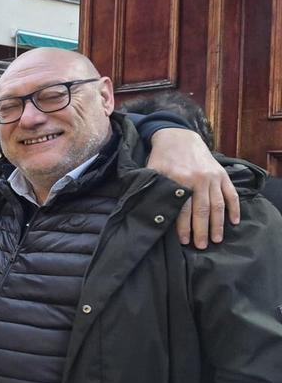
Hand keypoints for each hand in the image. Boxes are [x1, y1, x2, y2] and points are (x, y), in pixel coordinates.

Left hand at [145, 128, 240, 248]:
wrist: (178, 136)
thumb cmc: (162, 157)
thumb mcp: (152, 170)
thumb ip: (152, 189)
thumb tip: (149, 211)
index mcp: (179, 179)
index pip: (183, 209)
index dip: (183, 227)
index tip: (184, 241)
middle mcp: (198, 179)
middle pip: (202, 210)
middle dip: (202, 230)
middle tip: (202, 246)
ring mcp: (212, 176)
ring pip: (217, 205)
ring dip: (218, 224)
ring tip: (217, 239)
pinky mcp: (222, 174)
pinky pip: (231, 194)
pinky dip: (235, 208)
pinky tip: (234, 222)